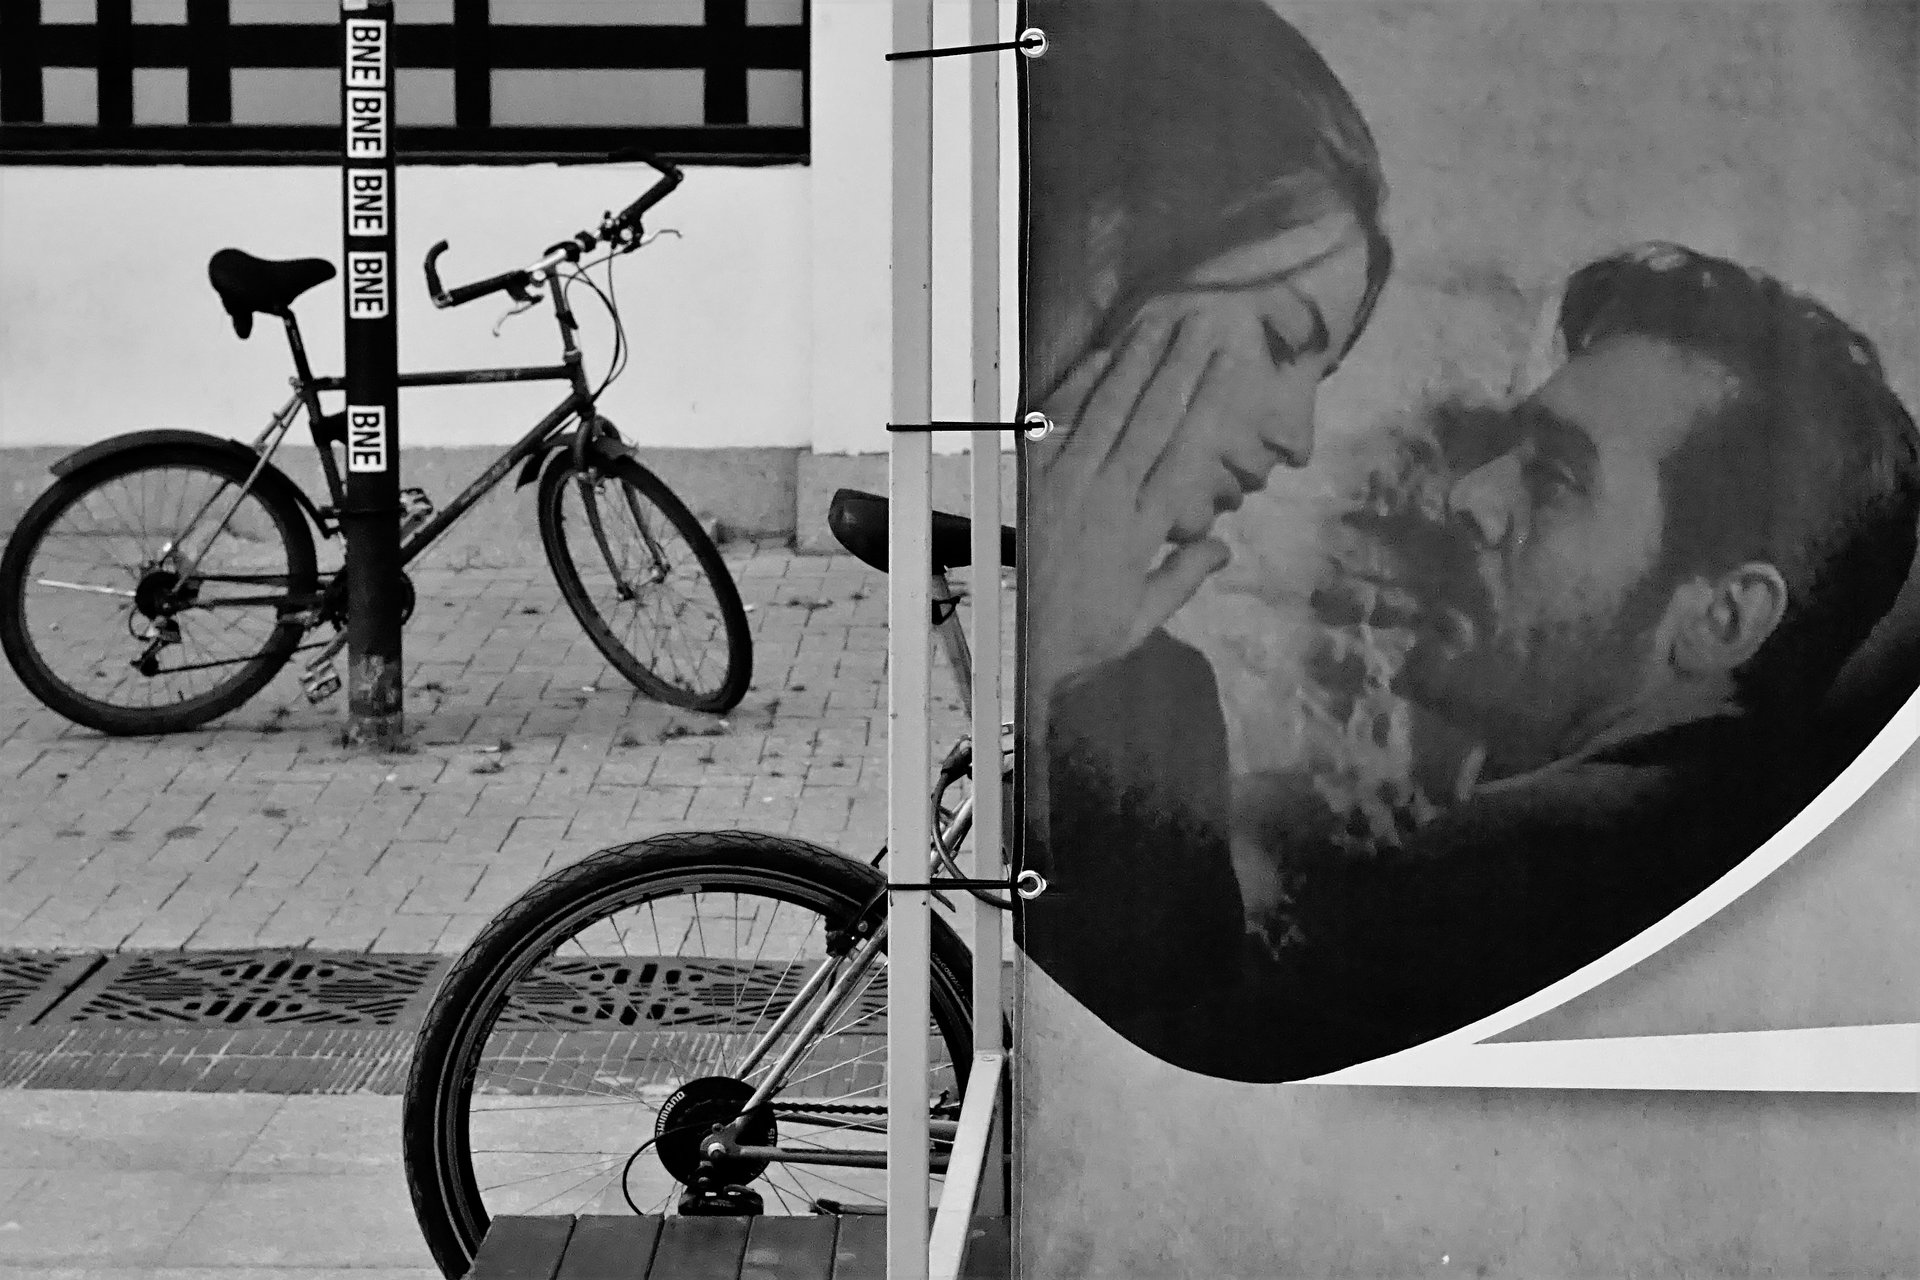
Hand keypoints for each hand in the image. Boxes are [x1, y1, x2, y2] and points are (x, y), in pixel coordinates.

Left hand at [1027, 311, 1240, 700]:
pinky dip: (1077, 388)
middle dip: (1179, 366)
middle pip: (1151, 419)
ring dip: (1135, 363)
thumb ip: (1183, 577)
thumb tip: (1226, 547)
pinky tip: (1101, 354)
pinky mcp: (1031, 482)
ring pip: (1107, 412)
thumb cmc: (1087, 637)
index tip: (1230, 366)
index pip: (1185, 453)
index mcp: (1141, 530)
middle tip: (1202, 322)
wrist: (1021, 651)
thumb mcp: (1144, 619)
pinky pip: (1057, 425)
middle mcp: (1106, 499)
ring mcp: (1065, 486)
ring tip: (1159, 323)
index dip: (1209, 404)